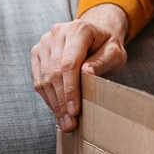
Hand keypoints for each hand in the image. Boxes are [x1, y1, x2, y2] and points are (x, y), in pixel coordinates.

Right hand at [31, 3, 128, 131]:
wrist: (96, 33)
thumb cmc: (107, 45)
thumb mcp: (115, 52)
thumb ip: (102, 61)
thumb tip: (86, 74)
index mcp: (78, 29)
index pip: (69, 64)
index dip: (70, 90)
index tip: (75, 110)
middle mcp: (57, 33)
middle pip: (54, 73)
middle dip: (62, 102)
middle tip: (70, 124)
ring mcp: (44, 42)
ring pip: (44, 78)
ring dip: (54, 103)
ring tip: (65, 122)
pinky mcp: (37, 52)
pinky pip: (38, 79)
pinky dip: (47, 97)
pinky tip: (57, 110)